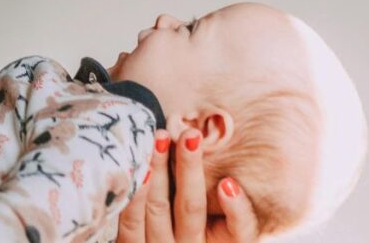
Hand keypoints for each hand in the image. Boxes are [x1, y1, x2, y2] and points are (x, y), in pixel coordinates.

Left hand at [118, 129, 261, 242]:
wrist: (157, 237)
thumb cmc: (188, 221)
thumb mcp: (214, 214)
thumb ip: (217, 187)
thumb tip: (206, 141)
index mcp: (220, 241)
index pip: (239, 231)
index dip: (236, 209)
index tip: (228, 183)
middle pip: (191, 207)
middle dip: (189, 168)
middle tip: (190, 135)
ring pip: (159, 208)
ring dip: (158, 169)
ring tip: (160, 138)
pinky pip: (130, 221)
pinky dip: (135, 192)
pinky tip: (138, 166)